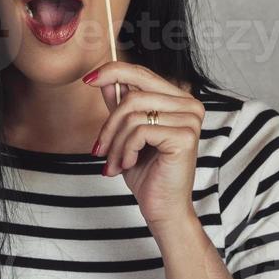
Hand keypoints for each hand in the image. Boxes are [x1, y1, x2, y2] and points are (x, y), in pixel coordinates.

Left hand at [84, 62, 203, 231]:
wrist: (162, 207)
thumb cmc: (147, 172)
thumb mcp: (126, 134)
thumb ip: (119, 106)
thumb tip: (104, 79)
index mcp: (178, 100)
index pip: (142, 73)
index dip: (113, 72)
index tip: (88, 80)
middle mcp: (189, 105)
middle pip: (132, 94)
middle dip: (109, 123)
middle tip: (99, 148)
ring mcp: (189, 119)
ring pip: (132, 114)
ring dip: (115, 142)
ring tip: (115, 163)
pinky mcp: (184, 136)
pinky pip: (139, 131)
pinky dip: (126, 150)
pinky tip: (130, 164)